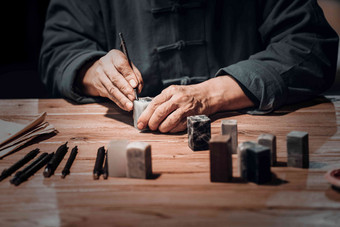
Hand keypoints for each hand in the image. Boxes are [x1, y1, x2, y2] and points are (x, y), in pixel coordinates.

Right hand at [78, 49, 142, 110]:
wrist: (97, 69)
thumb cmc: (118, 67)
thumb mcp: (127, 65)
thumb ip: (135, 74)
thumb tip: (138, 88)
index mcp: (114, 56)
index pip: (121, 65)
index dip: (128, 75)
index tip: (135, 84)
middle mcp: (105, 65)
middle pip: (115, 78)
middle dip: (126, 89)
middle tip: (133, 97)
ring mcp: (100, 76)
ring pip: (112, 89)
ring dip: (122, 99)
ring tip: (130, 105)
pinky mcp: (99, 87)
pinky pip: (110, 95)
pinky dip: (118, 102)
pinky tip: (125, 106)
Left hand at [137, 76, 253, 132]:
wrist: (208, 95)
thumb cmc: (188, 94)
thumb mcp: (174, 91)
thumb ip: (163, 99)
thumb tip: (148, 112)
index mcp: (171, 91)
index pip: (154, 103)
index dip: (145, 115)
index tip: (140, 123)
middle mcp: (178, 98)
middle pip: (160, 112)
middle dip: (152, 122)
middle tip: (149, 127)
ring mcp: (186, 107)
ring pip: (169, 121)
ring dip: (162, 128)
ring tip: (160, 129)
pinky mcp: (192, 116)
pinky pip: (179, 126)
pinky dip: (172, 129)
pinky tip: (170, 129)